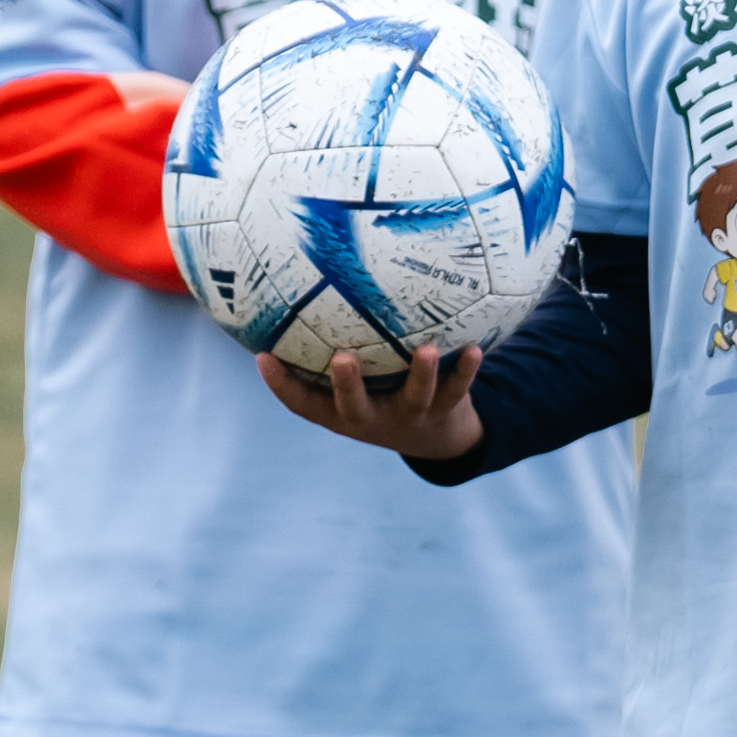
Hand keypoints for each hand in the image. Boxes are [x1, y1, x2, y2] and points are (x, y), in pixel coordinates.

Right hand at [266, 334, 492, 465]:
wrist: (437, 439)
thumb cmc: (380, 396)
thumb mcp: (353, 385)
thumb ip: (328, 352)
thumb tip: (297, 297)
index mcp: (341, 414)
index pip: (303, 404)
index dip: (281, 385)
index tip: (263, 357)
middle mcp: (372, 419)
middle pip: (355, 407)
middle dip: (348, 385)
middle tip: (342, 358)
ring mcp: (410, 416)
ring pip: (415, 398)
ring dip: (422, 375)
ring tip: (426, 349)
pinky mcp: (444, 411)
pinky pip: (457, 390)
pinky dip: (466, 370)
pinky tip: (474, 348)